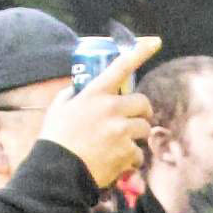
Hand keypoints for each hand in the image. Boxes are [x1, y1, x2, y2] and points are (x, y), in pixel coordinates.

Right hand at [37, 36, 159, 188]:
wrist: (59, 171)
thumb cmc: (57, 139)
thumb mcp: (60, 108)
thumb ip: (75, 94)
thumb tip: (82, 88)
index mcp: (94, 93)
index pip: (121, 66)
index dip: (140, 51)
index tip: (156, 42)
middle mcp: (111, 108)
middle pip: (143, 103)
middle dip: (141, 113)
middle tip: (133, 120)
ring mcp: (121, 130)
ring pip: (144, 129)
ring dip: (135, 137)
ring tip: (118, 145)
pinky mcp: (127, 152)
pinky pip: (139, 154)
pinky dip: (131, 160)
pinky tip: (116, 162)